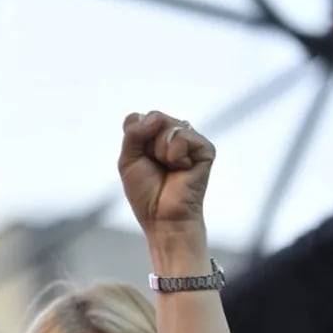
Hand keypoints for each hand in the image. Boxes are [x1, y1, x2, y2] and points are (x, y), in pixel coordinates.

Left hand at [118, 111, 215, 236]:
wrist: (162, 216)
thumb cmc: (146, 193)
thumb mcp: (128, 160)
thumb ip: (133, 133)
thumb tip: (155, 116)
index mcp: (154, 137)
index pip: (138, 118)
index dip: (134, 137)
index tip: (139, 159)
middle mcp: (174, 135)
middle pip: (154, 117)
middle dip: (147, 144)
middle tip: (154, 165)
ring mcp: (190, 140)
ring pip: (167, 124)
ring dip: (160, 151)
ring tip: (169, 169)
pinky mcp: (204, 148)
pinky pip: (182, 135)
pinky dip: (175, 155)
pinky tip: (182, 169)